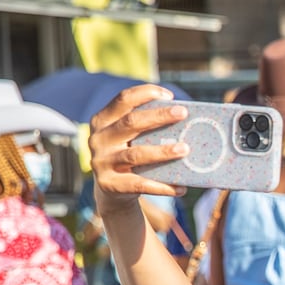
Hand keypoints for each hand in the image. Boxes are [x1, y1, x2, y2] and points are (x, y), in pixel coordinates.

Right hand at [88, 86, 188, 215]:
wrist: (111, 192)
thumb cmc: (128, 156)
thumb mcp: (129, 138)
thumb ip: (145, 128)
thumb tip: (185, 119)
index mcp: (103, 121)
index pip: (123, 99)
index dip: (145, 93)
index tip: (169, 95)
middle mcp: (99, 139)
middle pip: (130, 123)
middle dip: (158, 116)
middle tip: (183, 113)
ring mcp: (101, 162)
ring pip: (136, 155)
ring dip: (163, 151)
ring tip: (185, 149)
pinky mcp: (109, 185)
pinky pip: (140, 184)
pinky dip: (162, 187)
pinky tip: (182, 188)